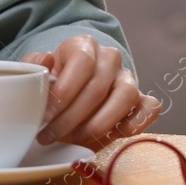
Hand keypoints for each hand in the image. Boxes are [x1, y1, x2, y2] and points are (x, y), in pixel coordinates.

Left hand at [21, 35, 161, 149]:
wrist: (74, 89)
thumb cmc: (55, 82)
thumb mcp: (38, 72)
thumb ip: (35, 66)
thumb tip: (47, 59)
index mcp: (84, 45)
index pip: (81, 62)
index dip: (64, 91)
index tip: (46, 115)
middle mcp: (110, 58)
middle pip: (97, 86)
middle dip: (71, 117)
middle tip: (51, 135)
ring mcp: (129, 78)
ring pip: (125, 97)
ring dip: (98, 124)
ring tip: (75, 139)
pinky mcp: (143, 98)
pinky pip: (149, 108)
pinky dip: (135, 123)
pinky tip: (112, 135)